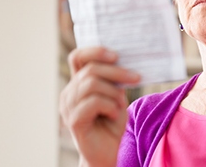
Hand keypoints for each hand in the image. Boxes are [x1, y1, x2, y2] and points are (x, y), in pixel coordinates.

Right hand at [59, 47, 140, 166]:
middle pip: (91, 69)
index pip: (78, 57)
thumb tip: (124, 61)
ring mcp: (68, 107)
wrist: (108, 153)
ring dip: (113, 93)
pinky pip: (94, 102)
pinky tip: (114, 115)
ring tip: (119, 105)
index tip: (116, 55)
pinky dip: (110, 106)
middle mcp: (69, 93)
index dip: (95, 51)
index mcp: (78, 83)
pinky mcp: (74, 120)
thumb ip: (114, 80)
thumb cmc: (112, 123)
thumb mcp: (116, 95)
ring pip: (92, 84)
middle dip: (117, 72)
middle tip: (137, 78)